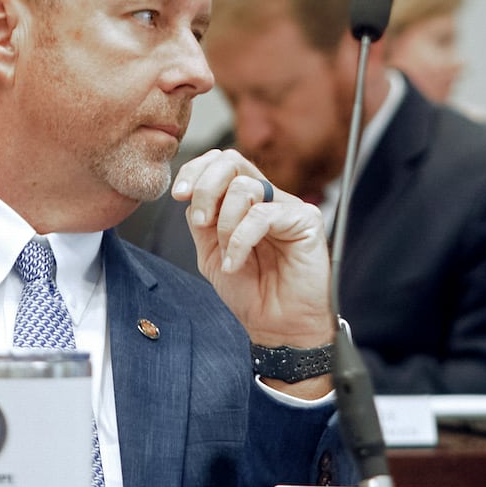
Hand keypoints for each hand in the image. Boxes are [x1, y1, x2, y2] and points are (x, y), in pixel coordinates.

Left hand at [171, 149, 333, 347]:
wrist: (277, 326)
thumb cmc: (251, 293)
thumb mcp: (210, 253)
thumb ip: (202, 221)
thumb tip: (191, 195)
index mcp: (245, 202)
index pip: (220, 164)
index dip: (196, 170)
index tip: (179, 194)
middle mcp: (267, 199)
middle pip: (232, 161)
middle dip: (206, 187)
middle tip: (201, 222)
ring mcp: (287, 207)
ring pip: (245, 188)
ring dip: (225, 225)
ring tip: (227, 255)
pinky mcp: (306, 220)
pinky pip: (263, 215)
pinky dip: (241, 241)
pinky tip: (237, 263)